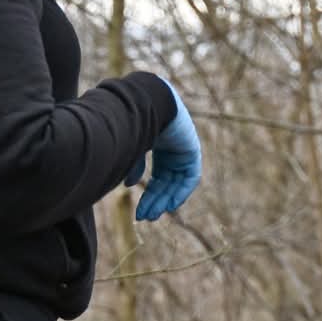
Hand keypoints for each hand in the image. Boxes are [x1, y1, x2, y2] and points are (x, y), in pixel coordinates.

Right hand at [133, 84, 202, 220]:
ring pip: (176, 183)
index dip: (148, 195)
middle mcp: (172, 149)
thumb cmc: (132, 121)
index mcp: (157, 145)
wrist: (147, 103)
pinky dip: (180, 192)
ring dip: (165, 200)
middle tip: (146, 217)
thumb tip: (130, 186)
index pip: (157, 177)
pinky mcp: (192, 151)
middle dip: (155, 201)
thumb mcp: (130, 147)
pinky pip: (189, 178)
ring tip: (153, 215)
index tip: (140, 212)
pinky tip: (169, 206)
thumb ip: (133, 166)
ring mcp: (183, 150)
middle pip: (166, 183)